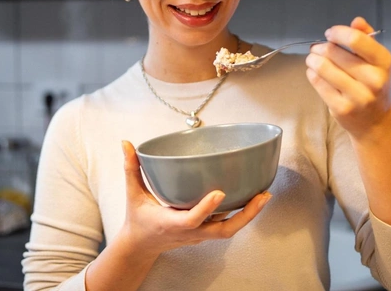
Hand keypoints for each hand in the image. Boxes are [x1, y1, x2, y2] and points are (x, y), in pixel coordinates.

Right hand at [117, 141, 271, 258]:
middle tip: (262, 196)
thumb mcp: (132, 193)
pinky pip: (226, 225)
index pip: (191, 219)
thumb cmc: (138, 218)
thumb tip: (126, 143)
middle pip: (223, 230)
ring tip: (264, 195)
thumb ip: (131, 168)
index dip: (206, 208)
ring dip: (248, 214)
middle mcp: (189, 233)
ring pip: (229, 229)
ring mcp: (199, 235)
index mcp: (171, 223)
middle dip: (245, 215)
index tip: (219, 192)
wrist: (141, 246)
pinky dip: (241, 214)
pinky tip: (252, 198)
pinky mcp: (204, 233)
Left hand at [305, 16, 390, 138]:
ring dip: (312, 59)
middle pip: (334, 52)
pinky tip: (314, 73)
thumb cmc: (372, 85)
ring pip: (323, 67)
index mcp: (383, 62)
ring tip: (313, 59)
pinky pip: (318, 83)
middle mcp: (374, 79)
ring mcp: (358, 96)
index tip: (329, 34)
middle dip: (321, 47)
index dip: (337, 33)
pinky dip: (312, 74)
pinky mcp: (342, 108)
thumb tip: (356, 21)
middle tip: (317, 48)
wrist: (374, 122)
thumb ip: (366, 37)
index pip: (356, 40)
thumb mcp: (376, 61)